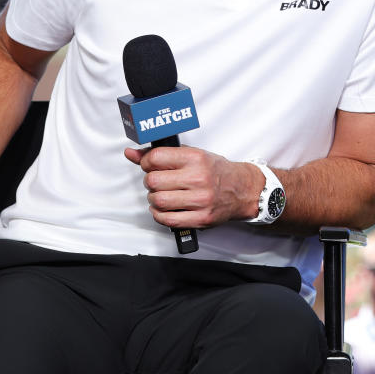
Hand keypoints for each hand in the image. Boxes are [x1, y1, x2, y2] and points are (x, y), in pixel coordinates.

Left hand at [123, 145, 260, 228]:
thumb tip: (131, 153)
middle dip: (150, 182)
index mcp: (196, 158)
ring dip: (154, 199)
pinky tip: (165, 209)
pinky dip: (159, 214)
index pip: (156, 158)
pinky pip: (167, 219)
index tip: (149, 165)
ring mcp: (200, 200)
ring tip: (163, 195)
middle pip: (153, 181)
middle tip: (158, 182)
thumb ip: (162, 155)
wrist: (243, 190)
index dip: (146, 162)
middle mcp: (198, 178)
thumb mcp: (193, 156)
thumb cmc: (216, 172)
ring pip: (157, 201)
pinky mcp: (200, 218)